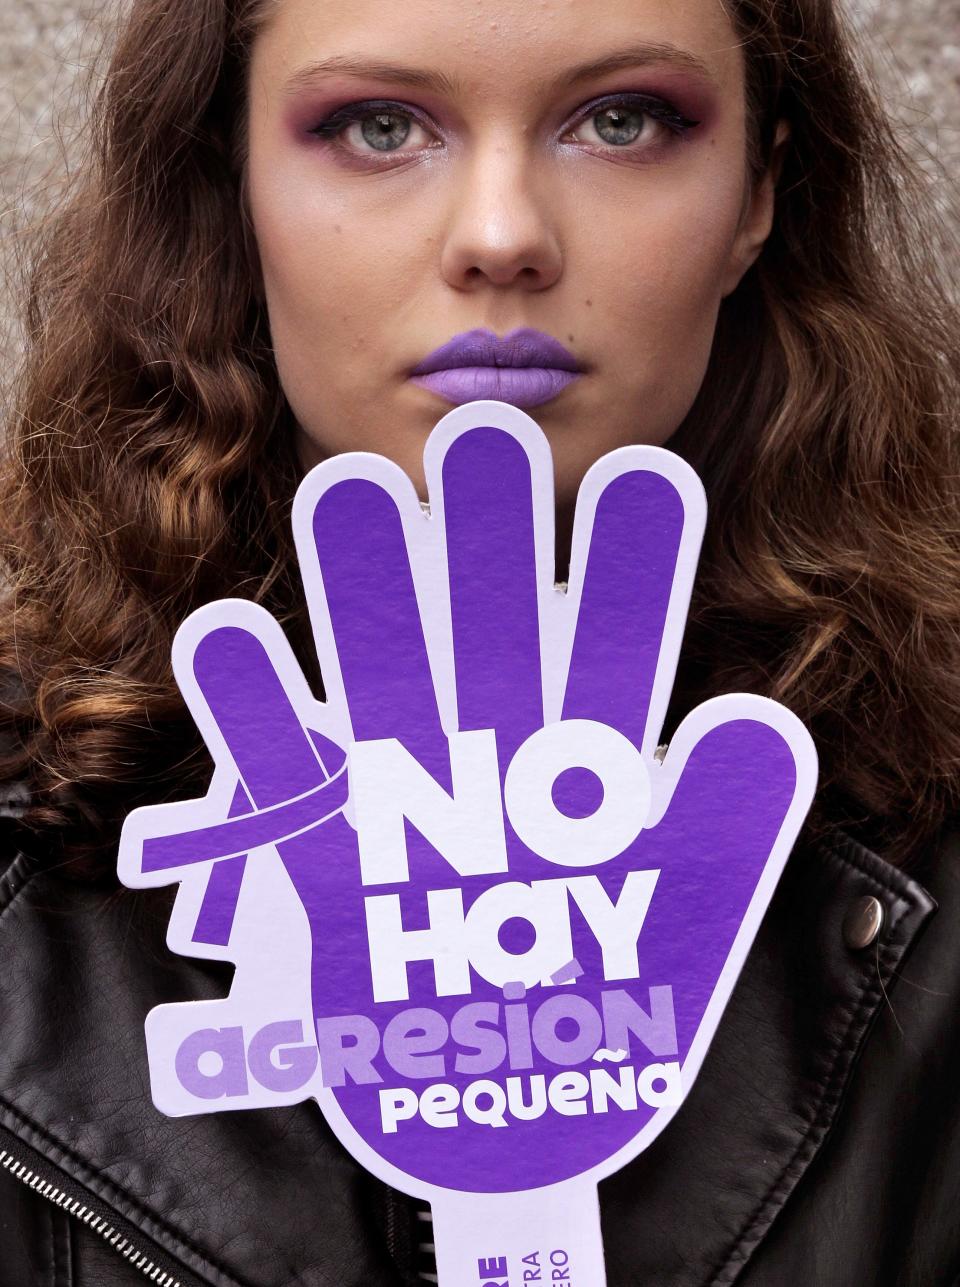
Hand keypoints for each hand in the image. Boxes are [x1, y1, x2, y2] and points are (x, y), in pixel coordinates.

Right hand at [121, 403, 814, 1196]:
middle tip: (484, 440)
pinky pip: (279, 767)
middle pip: (488, 627)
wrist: (501, 1106)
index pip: (613, 642)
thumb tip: (760, 726)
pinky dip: (253, 711)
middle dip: (488, 542)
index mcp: (586, 760)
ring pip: (380, 668)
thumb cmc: (601, 1005)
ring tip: (349, 495)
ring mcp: (404, 789)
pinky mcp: (327, 849)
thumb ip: (722, 822)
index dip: (631, 566)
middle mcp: (492, 754)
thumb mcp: (677, 914)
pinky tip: (229, 643)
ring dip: (365, 591)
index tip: (647, 480)